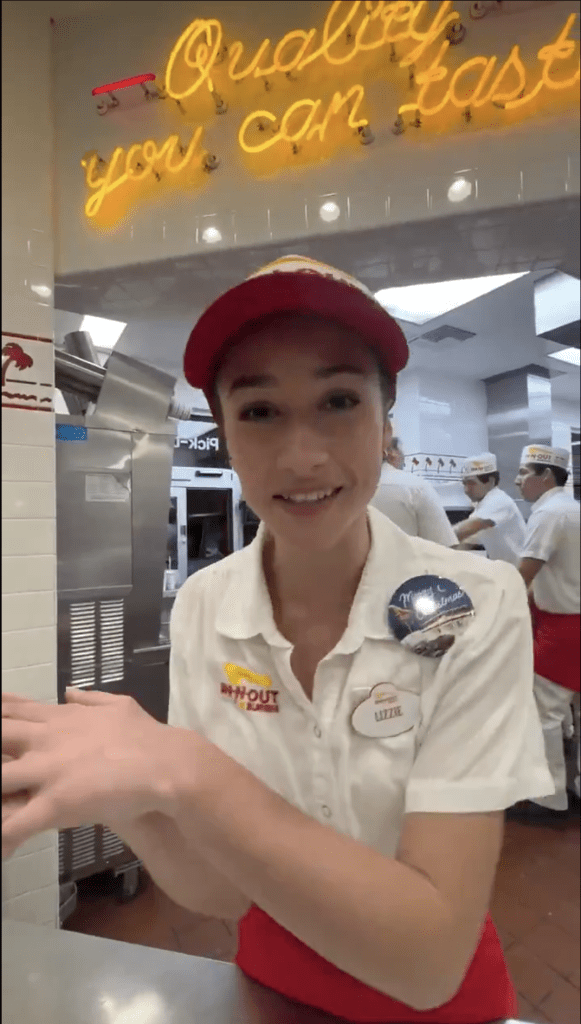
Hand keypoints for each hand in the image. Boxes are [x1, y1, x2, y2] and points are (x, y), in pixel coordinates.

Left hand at [2, 690, 175, 857]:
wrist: (167, 764)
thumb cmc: (147, 737)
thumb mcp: (119, 705)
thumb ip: (89, 699)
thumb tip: (69, 692)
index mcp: (59, 718)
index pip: (12, 710)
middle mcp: (46, 740)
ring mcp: (48, 771)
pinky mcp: (56, 804)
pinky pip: (16, 825)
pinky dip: (4, 838)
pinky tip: (2, 850)